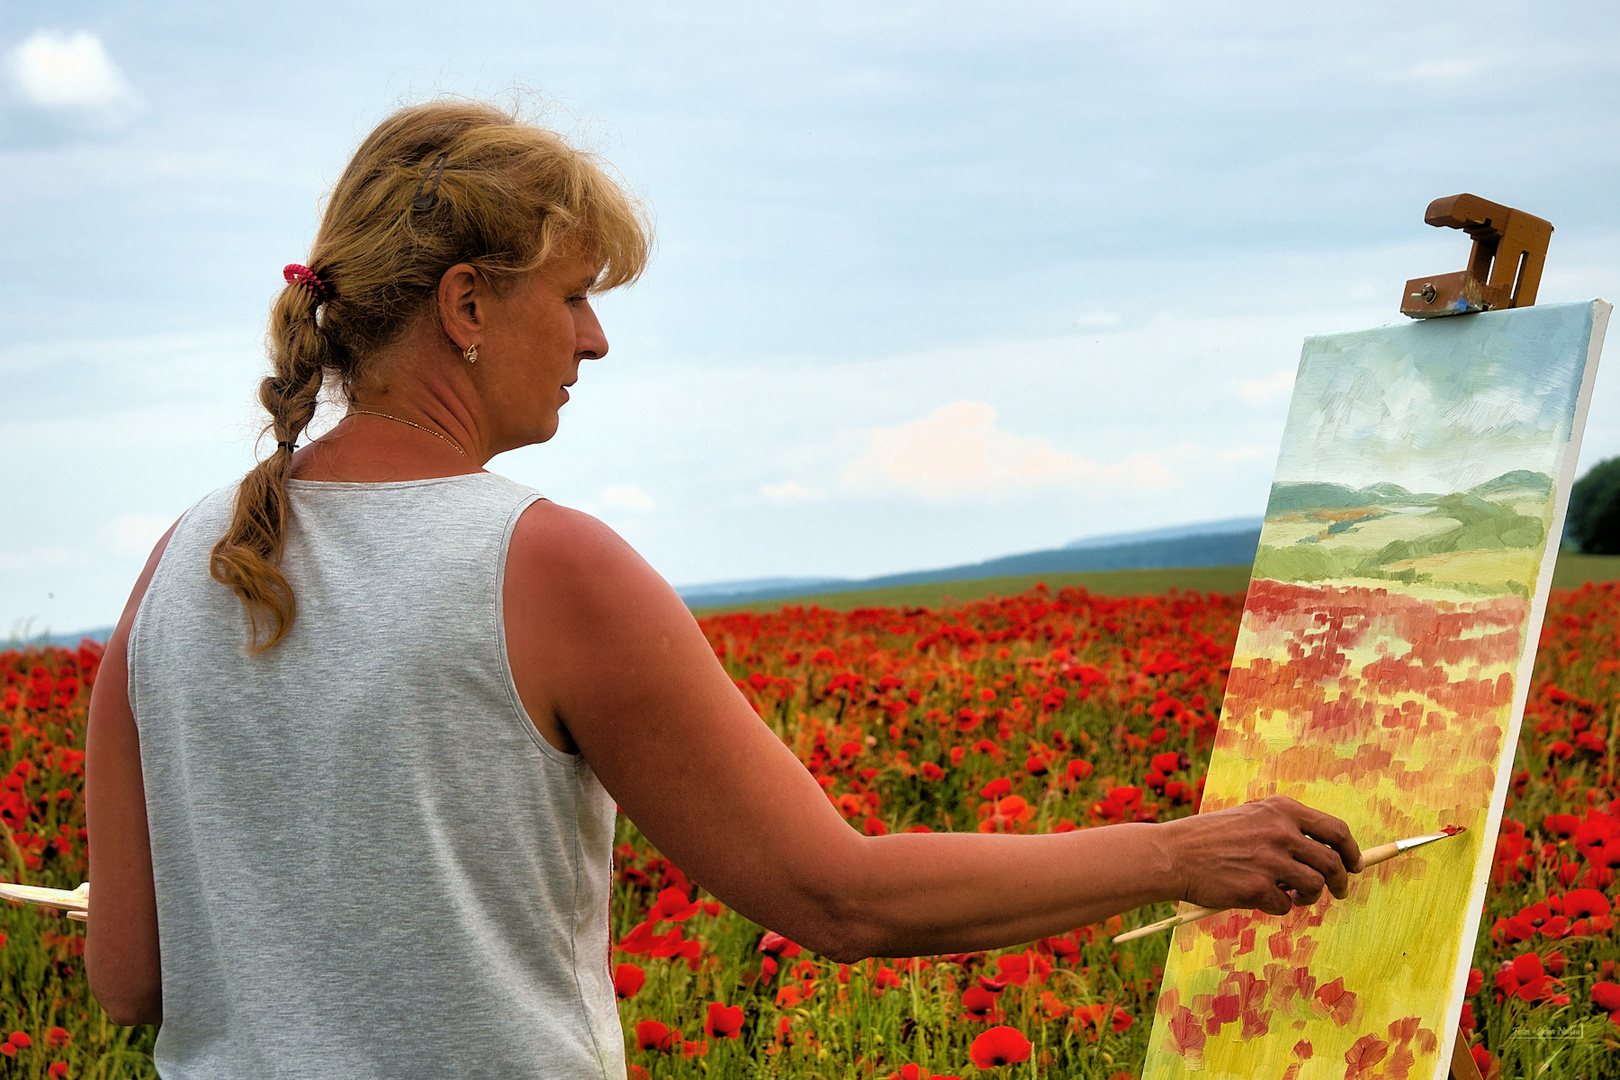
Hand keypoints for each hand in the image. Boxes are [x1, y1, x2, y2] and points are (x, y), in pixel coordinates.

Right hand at [1155, 796, 1360, 916]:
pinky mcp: (1257, 888)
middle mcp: (1280, 832)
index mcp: (1281, 809)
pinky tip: (1258, 897)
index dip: (1351, 851)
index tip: (1355, 864)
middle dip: (1340, 881)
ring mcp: (1270, 861)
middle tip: (1338, 891)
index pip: (1335, 830)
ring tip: (1293, 896)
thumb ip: (1286, 828)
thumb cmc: (1212, 837)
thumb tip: (1328, 854)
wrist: (1174, 854)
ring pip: (1314, 886)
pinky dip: (1276, 906)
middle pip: (1332, 863)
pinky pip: (1284, 906)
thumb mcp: (1251, 816)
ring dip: (1308, 896)